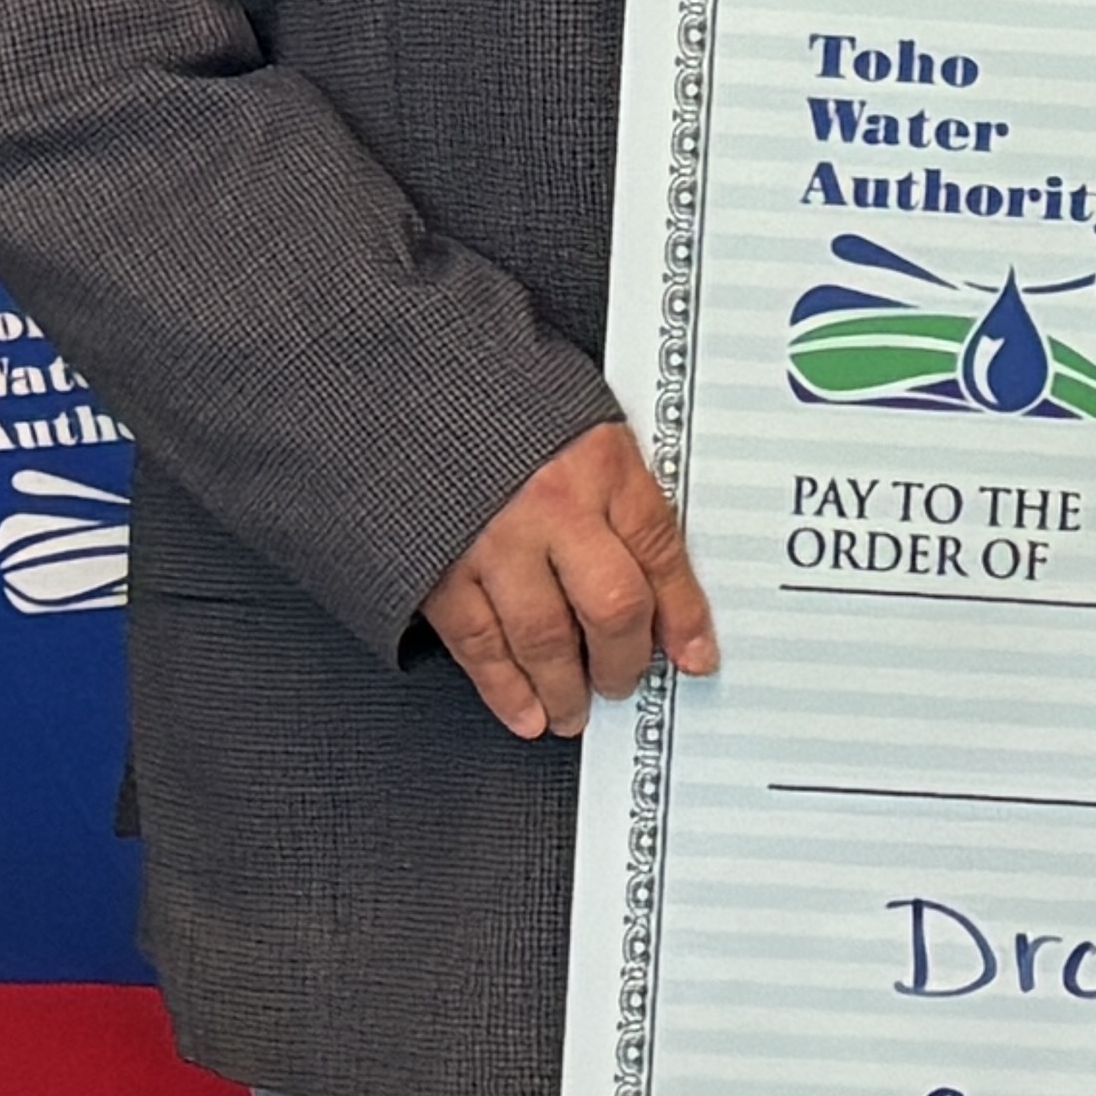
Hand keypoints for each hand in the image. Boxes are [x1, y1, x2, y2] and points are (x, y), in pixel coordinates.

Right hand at [416, 421, 714, 739]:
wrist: (401, 384)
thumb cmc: (496, 402)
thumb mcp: (580, 425)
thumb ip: (617, 492)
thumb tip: (655, 573)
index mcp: (598, 462)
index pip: (659, 551)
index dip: (683, 615)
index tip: (695, 655)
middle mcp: (551, 503)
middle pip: (612, 606)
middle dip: (624, 660)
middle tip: (625, 681)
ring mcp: (491, 540)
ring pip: (545, 638)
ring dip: (566, 687)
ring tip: (574, 711)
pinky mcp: (437, 568)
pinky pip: (479, 643)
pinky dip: (504, 688)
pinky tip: (524, 711)